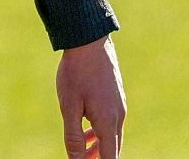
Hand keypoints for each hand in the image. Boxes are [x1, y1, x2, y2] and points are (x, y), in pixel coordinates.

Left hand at [57, 35, 125, 158]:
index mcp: (108, 122)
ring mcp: (119, 106)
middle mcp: (118, 116)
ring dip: (98, 147)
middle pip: (112, 149)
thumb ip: (73, 135)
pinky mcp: (115, 97)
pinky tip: (87, 131)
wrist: (89, 42)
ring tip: (82, 154)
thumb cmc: (76, 73)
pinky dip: (99, 133)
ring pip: (111, 135)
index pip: (110, 157)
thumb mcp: (69, 106)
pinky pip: (110, 123)